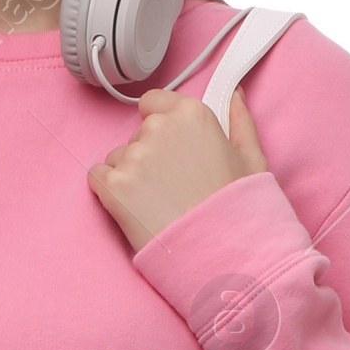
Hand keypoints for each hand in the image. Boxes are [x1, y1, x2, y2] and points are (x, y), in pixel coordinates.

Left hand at [87, 82, 268, 252]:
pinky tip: (134, 209)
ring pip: (118, 157)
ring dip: (130, 176)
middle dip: (149, 155)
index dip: (159, 125)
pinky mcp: (114, 186)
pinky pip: (97, 177)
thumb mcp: (251, 159)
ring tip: (157, 204)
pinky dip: (109, 192)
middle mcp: (159, 128)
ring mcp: (134, 157)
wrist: (220, 254)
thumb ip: (240, 120)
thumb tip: (234, 96)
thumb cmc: (237, 211)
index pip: (153, 102)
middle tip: (171, 187)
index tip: (170, 148)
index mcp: (191, 114)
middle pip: (137, 133)